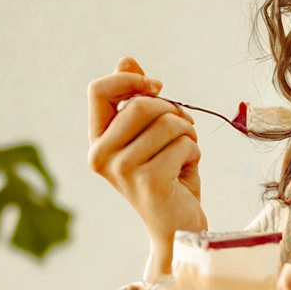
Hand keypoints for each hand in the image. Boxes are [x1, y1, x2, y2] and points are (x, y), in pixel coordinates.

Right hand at [87, 57, 206, 279]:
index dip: (130, 80)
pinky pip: (183, 144)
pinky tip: (187, 171)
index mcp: (97, 143)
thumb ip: (136, 99)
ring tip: (185, 153)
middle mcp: (101, 157)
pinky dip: (194, 152)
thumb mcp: (150, 135)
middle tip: (182, 130)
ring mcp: (123, 171)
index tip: (156, 87)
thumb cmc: (166, 179)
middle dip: (171, 110)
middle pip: (140, 103)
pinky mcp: (150, 181)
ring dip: (187, 133)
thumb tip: (126, 60)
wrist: (178, 230)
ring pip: (167, 122)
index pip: (98, 91)